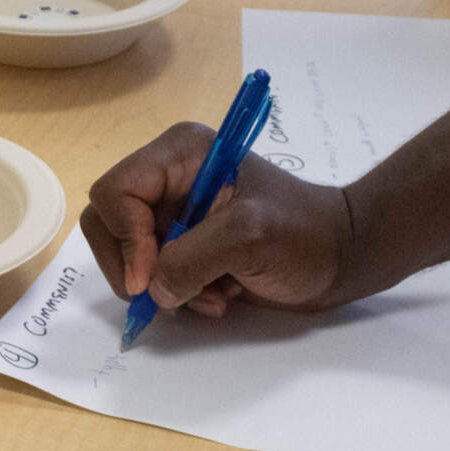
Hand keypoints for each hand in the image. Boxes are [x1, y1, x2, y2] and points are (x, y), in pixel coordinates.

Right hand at [82, 125, 354, 318]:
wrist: (342, 258)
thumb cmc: (304, 235)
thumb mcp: (249, 237)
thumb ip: (190, 258)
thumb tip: (151, 290)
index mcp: (180, 153)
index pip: (115, 192)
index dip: (126, 239)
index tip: (151, 279)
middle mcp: (168, 178)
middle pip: (108, 224)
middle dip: (137, 268)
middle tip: (172, 295)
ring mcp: (173, 212)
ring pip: (127, 256)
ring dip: (163, 287)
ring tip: (211, 297)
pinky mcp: (183, 244)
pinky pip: (152, 275)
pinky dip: (177, 294)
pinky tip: (218, 297)